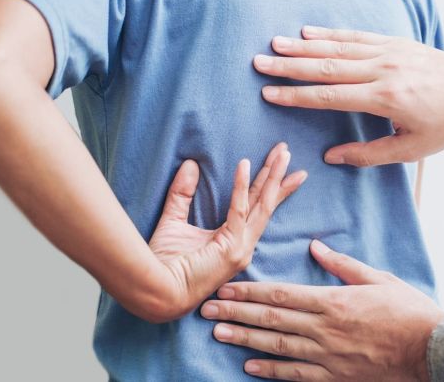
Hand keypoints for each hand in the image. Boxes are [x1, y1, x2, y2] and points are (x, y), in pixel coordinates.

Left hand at [148, 142, 306, 320]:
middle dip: (278, 176)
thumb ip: (182, 194)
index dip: (269, 186)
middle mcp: (243, 245)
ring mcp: (241, 248)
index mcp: (234, 242)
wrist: (156, 291)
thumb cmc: (162, 264)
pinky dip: (241, 186)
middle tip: (287, 151)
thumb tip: (190, 165)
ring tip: (282, 153)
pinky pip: (239, 210)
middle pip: (266, 203)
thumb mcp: (173, 221)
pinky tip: (244, 164)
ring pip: (262, 205)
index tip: (280, 165)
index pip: (257, 208)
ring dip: (272, 176)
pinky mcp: (232, 248)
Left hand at [201, 240, 443, 380]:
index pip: (282, 295)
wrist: (430, 349)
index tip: (226, 288)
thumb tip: (316, 246)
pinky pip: (296, 374)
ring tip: (218, 334)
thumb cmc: (408, 310)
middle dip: (237, 313)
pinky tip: (249, 367)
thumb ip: (343, 264)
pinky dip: (272, 371)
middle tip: (207, 309)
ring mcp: (328, 355)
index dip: (250, 292)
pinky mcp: (335, 376)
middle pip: (272, 320)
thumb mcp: (378, 278)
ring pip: (278, 347)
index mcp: (334, 301)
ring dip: (245, 340)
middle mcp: (325, 328)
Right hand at [253, 27, 443, 166]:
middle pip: (327, 67)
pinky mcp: (395, 42)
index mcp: (386, 99)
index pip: (331, 97)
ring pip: (338, 47)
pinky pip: (357, 36)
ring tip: (274, 44)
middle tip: (259, 63)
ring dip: (304, 46)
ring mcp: (389, 53)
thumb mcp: (412, 149)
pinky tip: (309, 32)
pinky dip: (331, 34)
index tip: (270, 94)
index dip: (298, 96)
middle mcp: (384, 71)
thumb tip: (331, 157)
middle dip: (290, 66)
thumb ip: (369, 154)